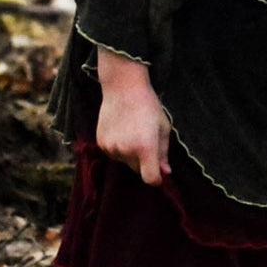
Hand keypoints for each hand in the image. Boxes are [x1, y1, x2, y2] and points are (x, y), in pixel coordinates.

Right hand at [95, 48, 171, 184]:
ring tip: (133, 131)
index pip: (150, 179)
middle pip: (138, 170)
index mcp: (145, 147)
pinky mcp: (101, 143)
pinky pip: (114, 154)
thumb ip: (163, 153)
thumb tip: (165, 173)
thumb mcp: (163, 128)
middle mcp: (126, 151)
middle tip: (147, 140)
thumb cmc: (148, 106)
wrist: (123, 87)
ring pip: (125, 162)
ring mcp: (111, 147)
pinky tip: (122, 130)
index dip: (156, 178)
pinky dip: (119, 148)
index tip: (159, 172)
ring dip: (131, 154)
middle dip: (144, 162)